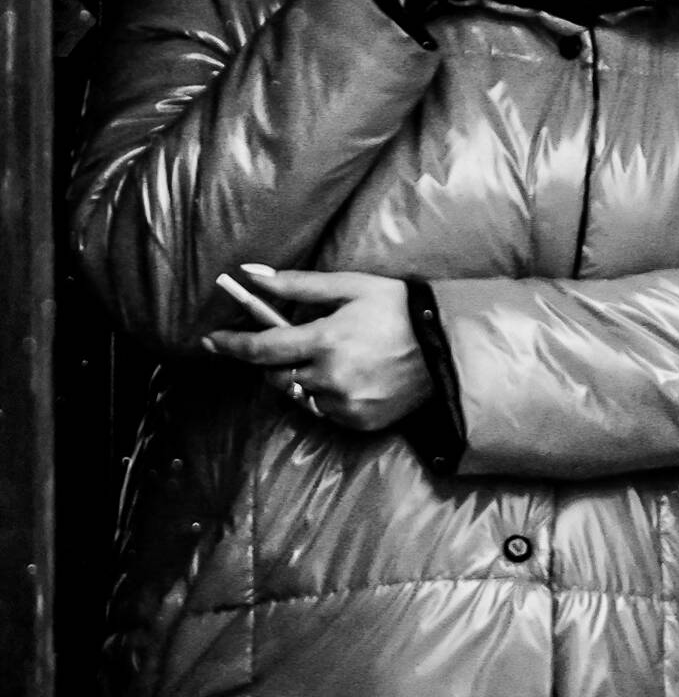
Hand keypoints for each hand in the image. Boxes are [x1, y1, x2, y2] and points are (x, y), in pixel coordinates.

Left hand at [202, 266, 432, 432]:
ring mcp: (345, 403)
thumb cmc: (400, 309)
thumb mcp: (352, 287)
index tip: (210, 341)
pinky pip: (324, 412)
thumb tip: (250, 276)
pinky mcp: (359, 421)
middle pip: (275, 377)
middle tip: (292, 346)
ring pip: (300, 396)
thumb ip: (297, 285)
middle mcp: (330, 376)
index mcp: (325, 340)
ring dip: (302, 379)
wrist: (450, 348)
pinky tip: (350, 378)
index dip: (230, 344)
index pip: (260, 348)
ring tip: (331, 361)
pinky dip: (326, 397)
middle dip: (275, 362)